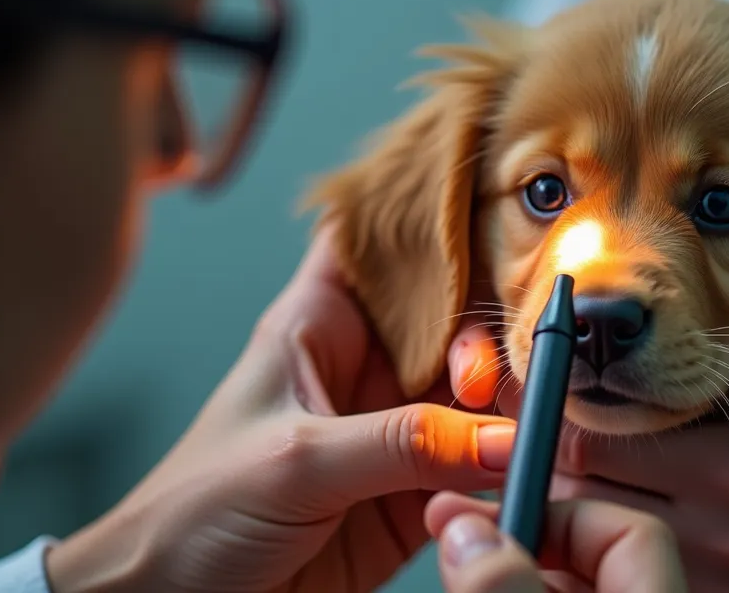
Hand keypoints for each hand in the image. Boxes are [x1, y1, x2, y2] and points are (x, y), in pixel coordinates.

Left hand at [45, 228, 518, 592]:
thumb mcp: (298, 461)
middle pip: (449, 316)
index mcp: (317, 327)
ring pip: (475, 392)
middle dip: (492, 326)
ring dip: (509, 399)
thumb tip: (499, 437)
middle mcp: (364, 369)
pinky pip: (478, 467)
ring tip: (534, 413)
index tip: (492, 212)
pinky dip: (508, 463)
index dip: (426, 219)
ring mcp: (394, 431)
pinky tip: (528, 460)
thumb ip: (402, 443)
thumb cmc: (194, 515)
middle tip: (516, 358)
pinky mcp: (412, 495)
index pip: (374, 242)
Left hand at [449, 325, 728, 592]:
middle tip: (518, 434)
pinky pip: (624, 573)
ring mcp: (713, 579)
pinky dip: (596, 549)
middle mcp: (718, 530)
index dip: (545, 413)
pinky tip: (597, 516)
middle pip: (579, 496)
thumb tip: (585, 329)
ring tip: (556, 472)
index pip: (591, 441)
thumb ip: (691, 362)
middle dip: (544, 462)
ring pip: (592, 539)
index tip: (524, 394)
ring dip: (566, 505)